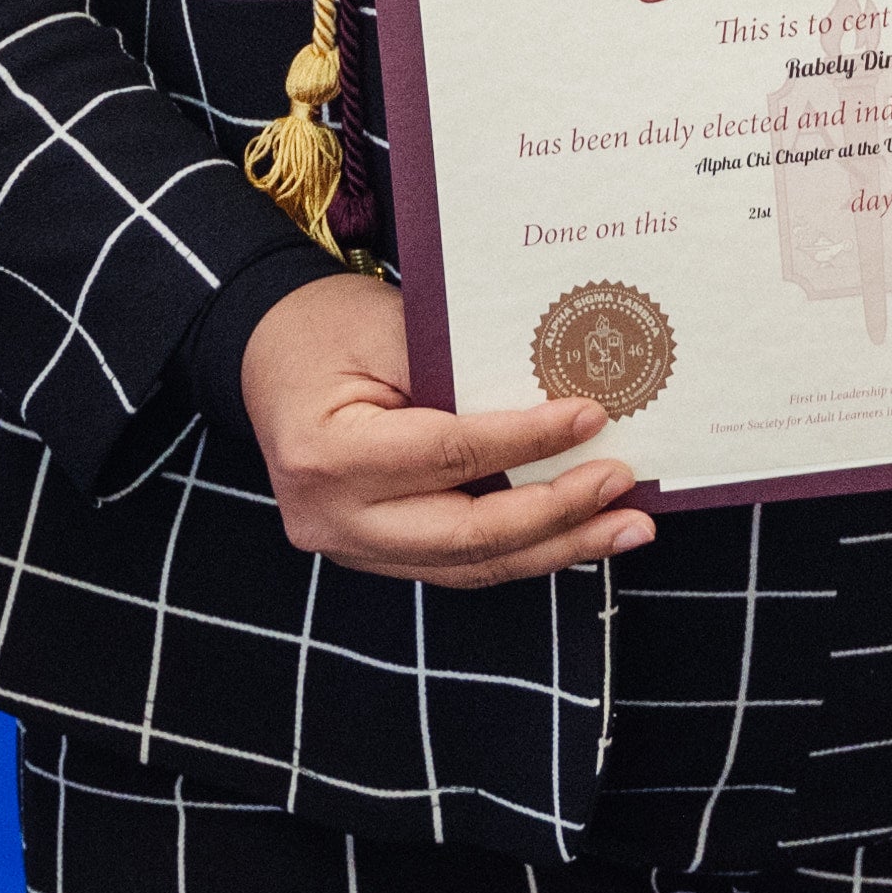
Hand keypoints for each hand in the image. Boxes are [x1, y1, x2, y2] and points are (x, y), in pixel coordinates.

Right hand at [239, 277, 650, 586]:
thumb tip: (565, 405)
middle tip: (624, 490)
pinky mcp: (372, 555)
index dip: (528, 441)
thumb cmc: (329, 328)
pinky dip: (520, 548)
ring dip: (554, 547)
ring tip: (623, 527)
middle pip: (466, 535)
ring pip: (470, 564)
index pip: (451, 456)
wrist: (267, 354)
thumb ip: (464, 373)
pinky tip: (575, 532)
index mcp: (328, 455)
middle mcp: (332, 518)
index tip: (592, 418)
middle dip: (557, 517)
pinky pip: (458, 562)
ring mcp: (349, 547)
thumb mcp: (390, 328)